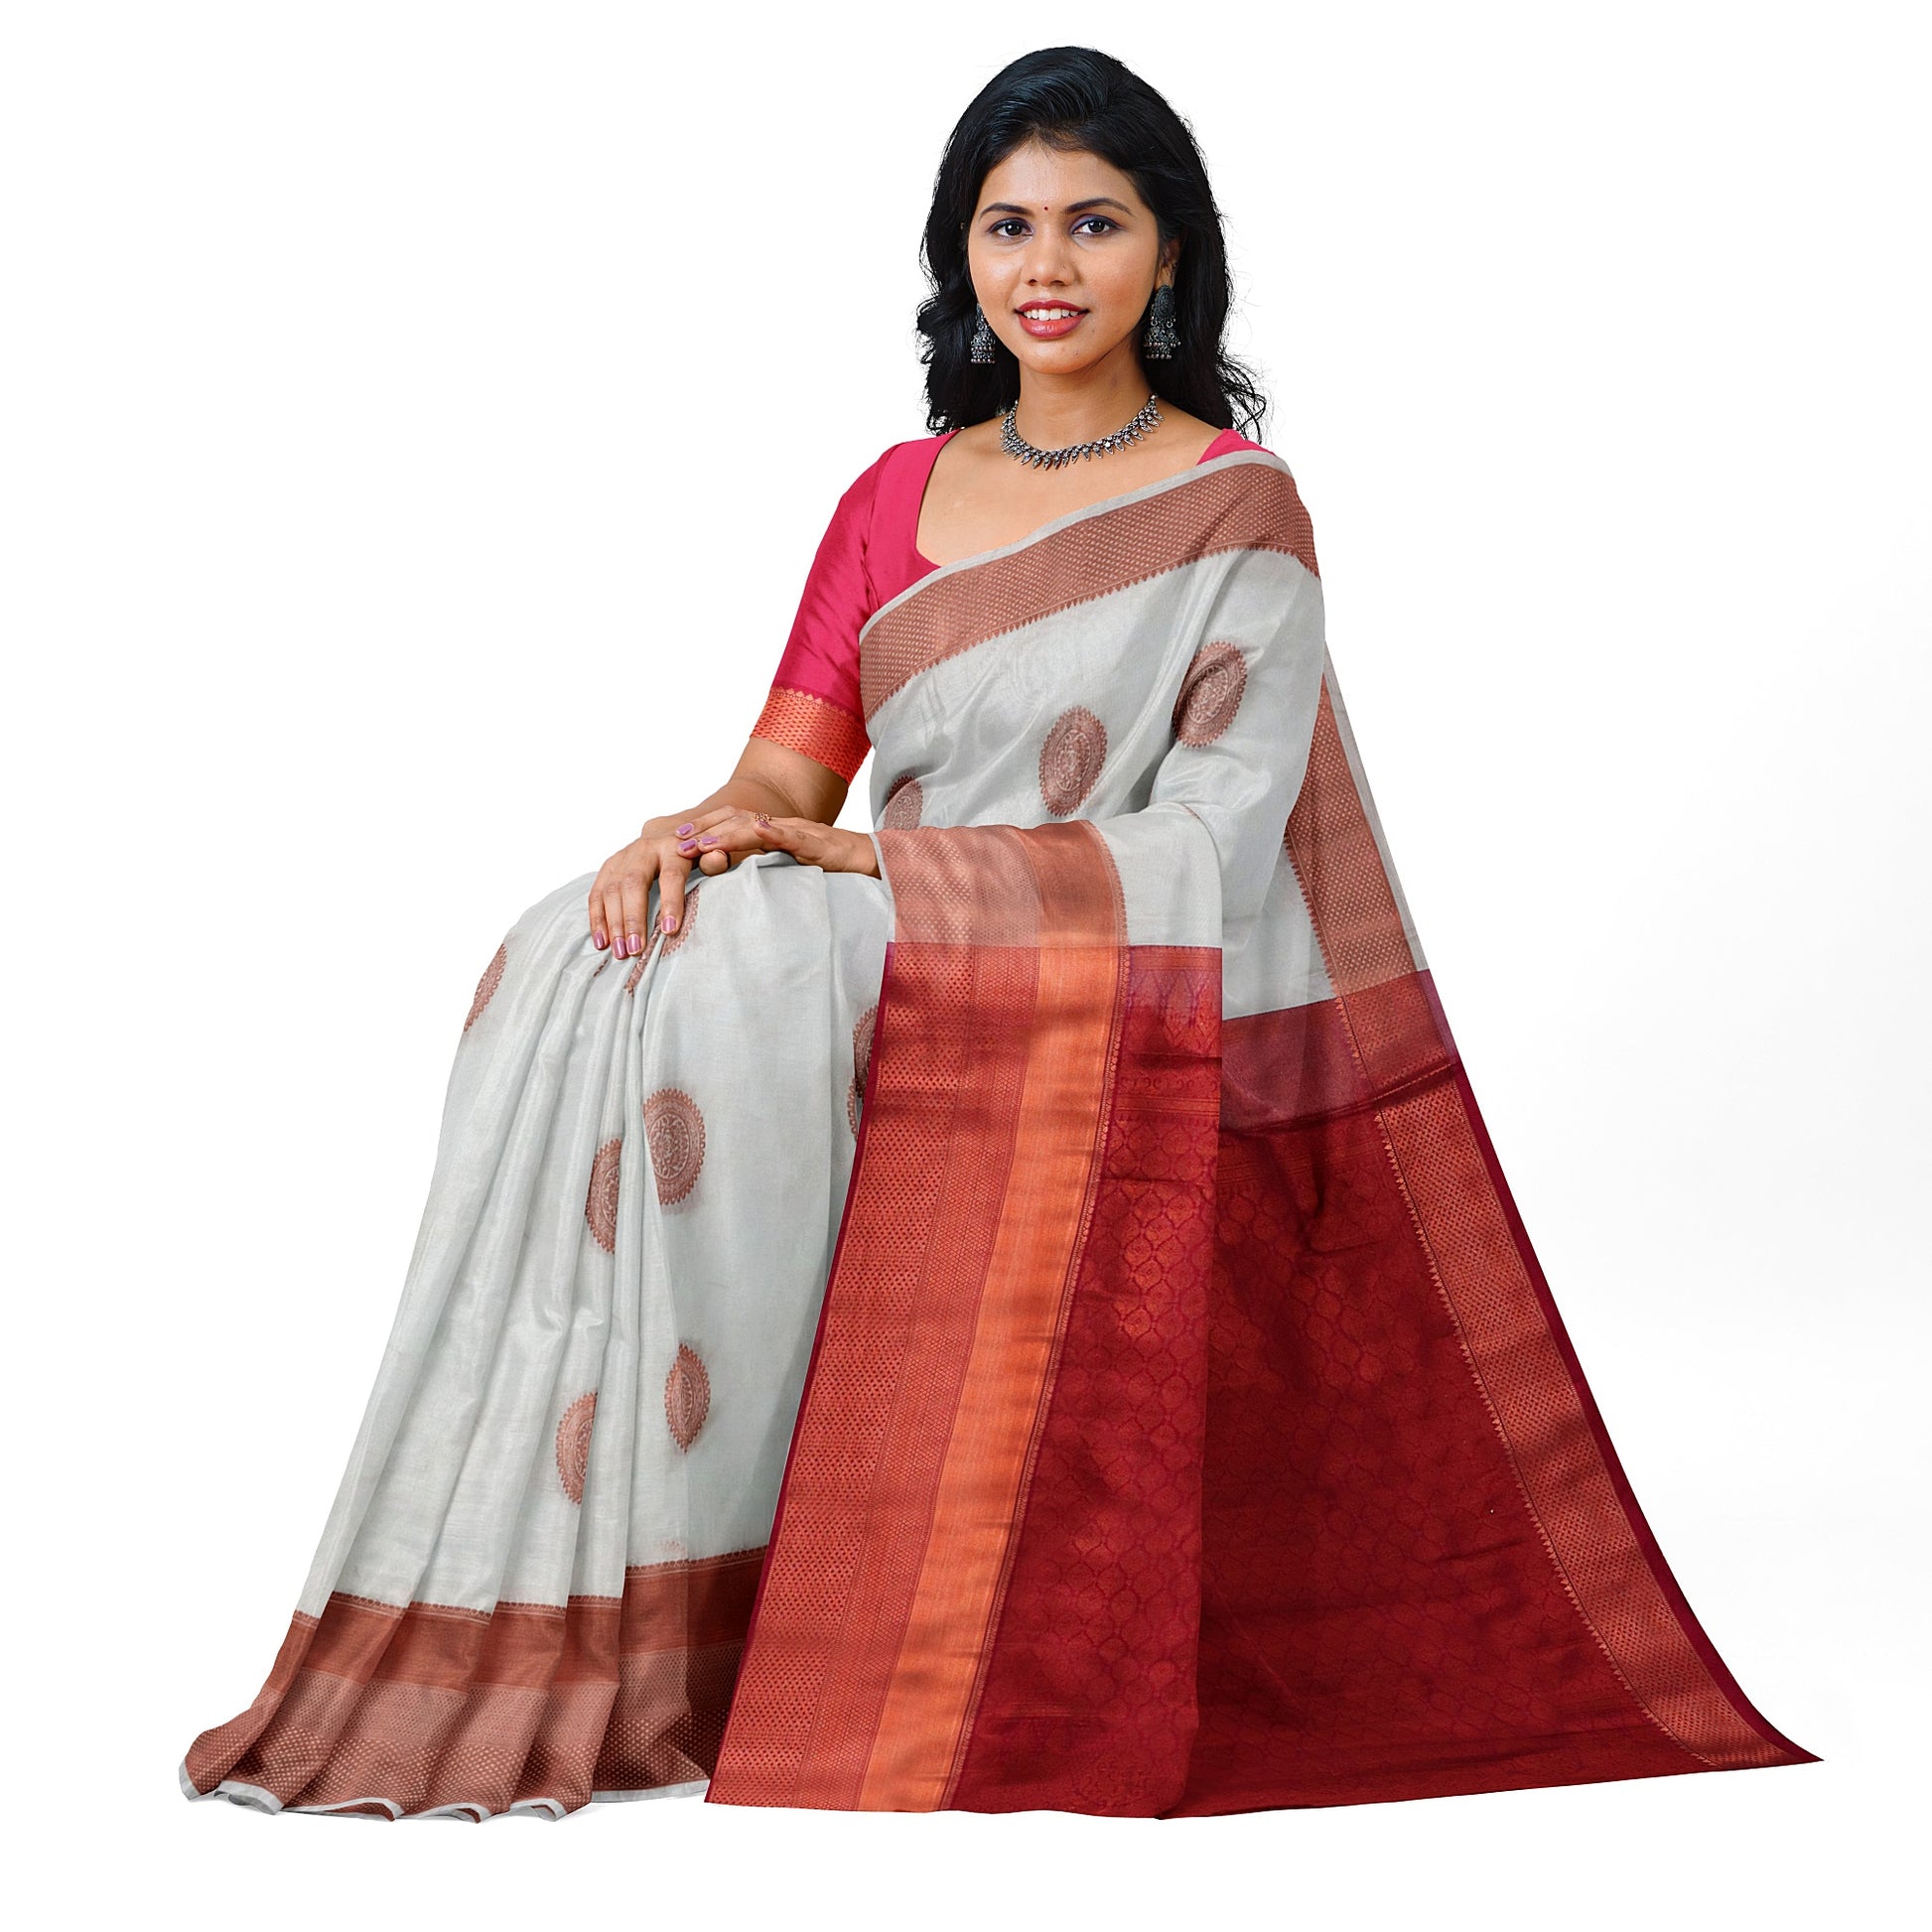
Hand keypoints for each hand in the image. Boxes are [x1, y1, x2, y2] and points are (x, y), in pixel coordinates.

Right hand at [587, 813, 709, 957]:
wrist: (670, 832)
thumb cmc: (693, 852)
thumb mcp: (709, 854)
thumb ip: (714, 860)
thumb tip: (718, 859)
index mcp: (673, 846)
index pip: (671, 875)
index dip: (671, 902)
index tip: (670, 931)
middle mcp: (644, 849)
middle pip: (633, 883)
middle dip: (633, 918)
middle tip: (635, 949)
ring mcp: (623, 857)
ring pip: (611, 889)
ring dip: (613, 923)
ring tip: (620, 952)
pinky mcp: (609, 866)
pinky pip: (597, 893)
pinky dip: (597, 919)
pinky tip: (601, 942)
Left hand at [675, 805, 879, 910]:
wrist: (868, 860)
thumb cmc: (826, 867)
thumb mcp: (785, 869)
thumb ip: (759, 868)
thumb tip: (727, 882)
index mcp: (768, 831)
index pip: (728, 824)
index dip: (700, 830)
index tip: (673, 842)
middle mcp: (777, 825)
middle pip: (733, 820)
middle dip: (702, 830)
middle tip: (674, 843)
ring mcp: (797, 832)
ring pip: (756, 826)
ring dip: (727, 833)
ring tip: (703, 843)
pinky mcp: (817, 844)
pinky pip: (793, 836)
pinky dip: (774, 832)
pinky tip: (758, 830)